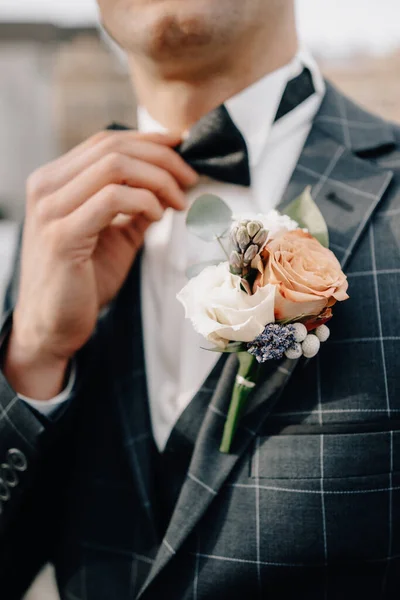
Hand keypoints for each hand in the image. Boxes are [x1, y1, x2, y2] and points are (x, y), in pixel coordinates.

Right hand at [4, 130, 197, 398]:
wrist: (53, 327)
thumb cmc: (83, 282)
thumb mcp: (116, 236)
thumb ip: (136, 207)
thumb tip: (169, 184)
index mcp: (55, 181)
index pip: (106, 141)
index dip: (150, 140)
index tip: (184, 150)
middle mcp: (46, 186)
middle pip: (113, 147)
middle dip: (162, 158)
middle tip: (191, 180)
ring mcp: (50, 209)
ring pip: (114, 165)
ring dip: (158, 178)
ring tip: (179, 201)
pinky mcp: (61, 235)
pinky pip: (111, 198)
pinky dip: (144, 201)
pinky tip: (159, 215)